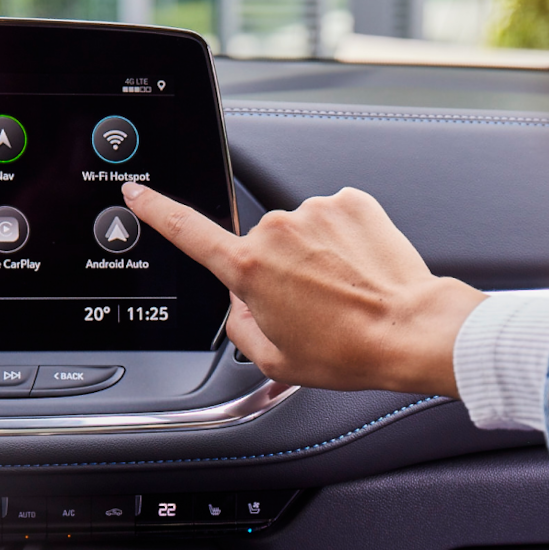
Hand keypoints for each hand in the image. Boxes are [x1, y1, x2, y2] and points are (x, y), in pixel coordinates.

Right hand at [121, 182, 486, 396]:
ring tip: (343, 291)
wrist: (411, 330)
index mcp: (248, 269)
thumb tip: (239, 306)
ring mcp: (315, 211)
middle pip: (260, 246)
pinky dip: (343, 240)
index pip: (187, 230)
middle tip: (310, 305)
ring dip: (314, 255)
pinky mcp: (352, 201)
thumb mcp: (274, 359)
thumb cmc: (348, 350)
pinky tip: (359, 269)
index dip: (156, 209)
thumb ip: (239, 327)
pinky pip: (333, 218)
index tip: (137, 191)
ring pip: (301, 232)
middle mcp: (276, 231)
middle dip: (277, 271)